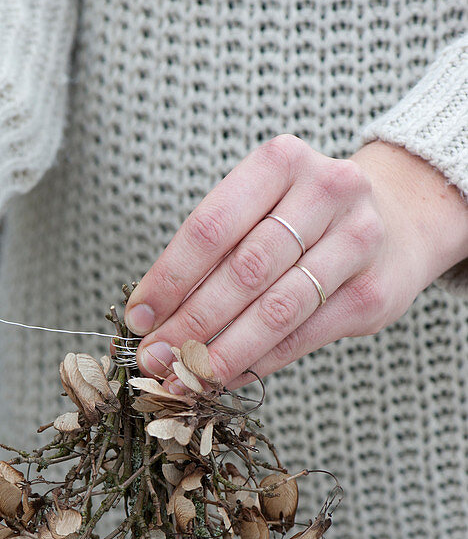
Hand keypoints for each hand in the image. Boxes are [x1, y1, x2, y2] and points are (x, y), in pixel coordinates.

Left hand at [125, 135, 467, 389]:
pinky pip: (303, 335)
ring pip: (276, 309)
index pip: (211, 227)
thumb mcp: (261, 208)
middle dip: (191, 322)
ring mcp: (357, 241)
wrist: (399, 219)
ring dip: (222, 351)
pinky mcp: (373, 291)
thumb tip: (154, 319)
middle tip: (155, 359)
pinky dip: (258, 362)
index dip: (169, 279)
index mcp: (281, 162)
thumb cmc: (306, 217)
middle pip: (243, 271)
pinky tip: (226, 376)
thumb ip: (214, 253)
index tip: (139, 318)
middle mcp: (326, 191)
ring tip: (185, 377)